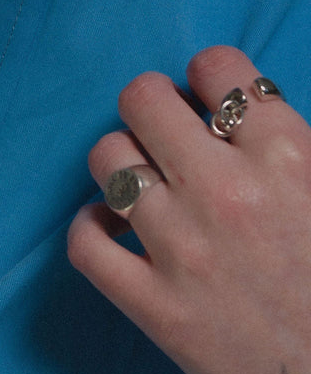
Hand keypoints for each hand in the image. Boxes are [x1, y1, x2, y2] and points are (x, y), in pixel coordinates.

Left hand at [67, 46, 310, 373]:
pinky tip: (108, 231)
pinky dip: (87, 227)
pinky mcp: (151, 306)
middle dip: (149, 109)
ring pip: (108, 162)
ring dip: (118, 164)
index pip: (218, 68)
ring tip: (136, 185)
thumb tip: (254, 119)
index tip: (207, 104)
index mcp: (290, 152)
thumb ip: (297, 151)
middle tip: (161, 137)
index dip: (206, 79)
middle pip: (144, 102)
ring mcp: (180, 249)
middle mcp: (226, 190)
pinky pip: (84, 244)